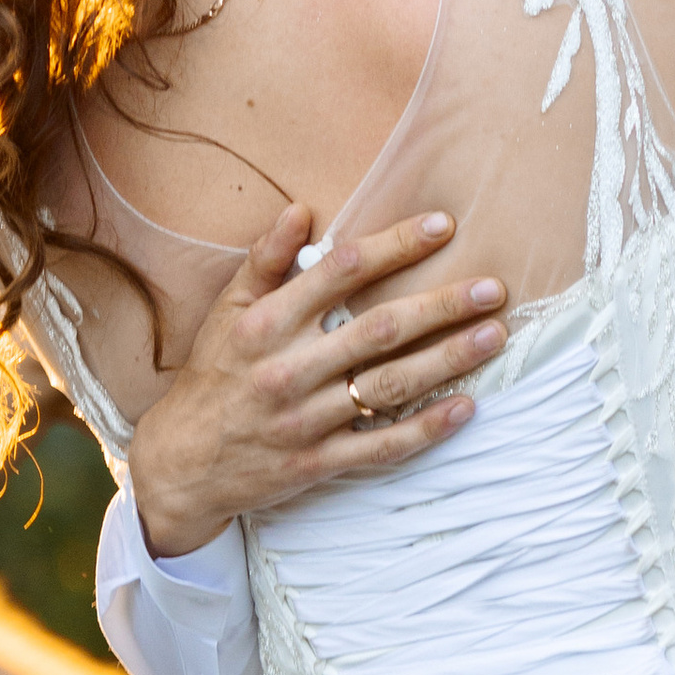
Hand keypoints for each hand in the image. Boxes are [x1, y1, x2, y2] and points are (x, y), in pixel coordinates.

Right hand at [125, 203, 508, 559]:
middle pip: (379, 328)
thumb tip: (302, 210)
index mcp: (266, 323)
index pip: (342, 270)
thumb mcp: (226, 311)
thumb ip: (264, 260)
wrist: (180, 464)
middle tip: (494, 287)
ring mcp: (305, 419)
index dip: (396, 245)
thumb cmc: (211, 375)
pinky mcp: (317, 462)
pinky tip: (467, 406)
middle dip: (442, 304)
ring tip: (493, 335)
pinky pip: (382, 445)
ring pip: (389, 385)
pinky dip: (426, 427)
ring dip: (448, 359)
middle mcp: (288, 368)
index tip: (444, 226)